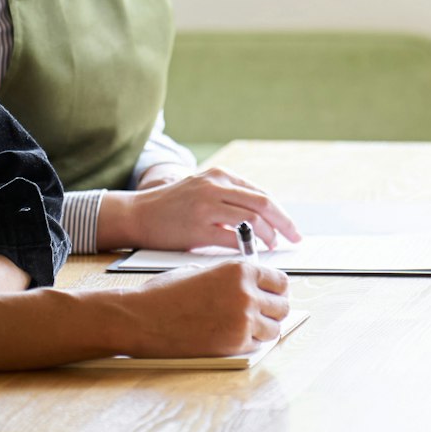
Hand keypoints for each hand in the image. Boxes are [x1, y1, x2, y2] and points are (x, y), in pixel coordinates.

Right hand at [101, 166, 301, 251]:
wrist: (136, 215)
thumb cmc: (172, 207)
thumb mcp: (203, 190)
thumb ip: (230, 199)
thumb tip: (264, 220)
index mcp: (220, 176)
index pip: (261, 194)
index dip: (281, 213)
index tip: (291, 229)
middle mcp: (215, 186)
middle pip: (263, 204)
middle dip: (283, 224)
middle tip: (294, 239)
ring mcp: (206, 206)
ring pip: (252, 220)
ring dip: (266, 237)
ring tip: (271, 247)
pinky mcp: (197, 227)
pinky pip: (231, 238)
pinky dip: (246, 247)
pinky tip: (251, 255)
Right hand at [121, 260, 291, 356]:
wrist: (140, 318)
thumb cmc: (166, 294)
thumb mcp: (203, 271)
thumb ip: (231, 277)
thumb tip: (254, 286)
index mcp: (241, 270)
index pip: (281, 281)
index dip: (276, 290)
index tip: (272, 296)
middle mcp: (247, 293)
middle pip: (282, 306)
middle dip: (273, 310)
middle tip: (261, 314)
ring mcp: (243, 320)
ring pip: (274, 328)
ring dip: (263, 329)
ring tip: (246, 327)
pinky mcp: (234, 344)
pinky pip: (257, 345)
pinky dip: (249, 343)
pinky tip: (232, 337)